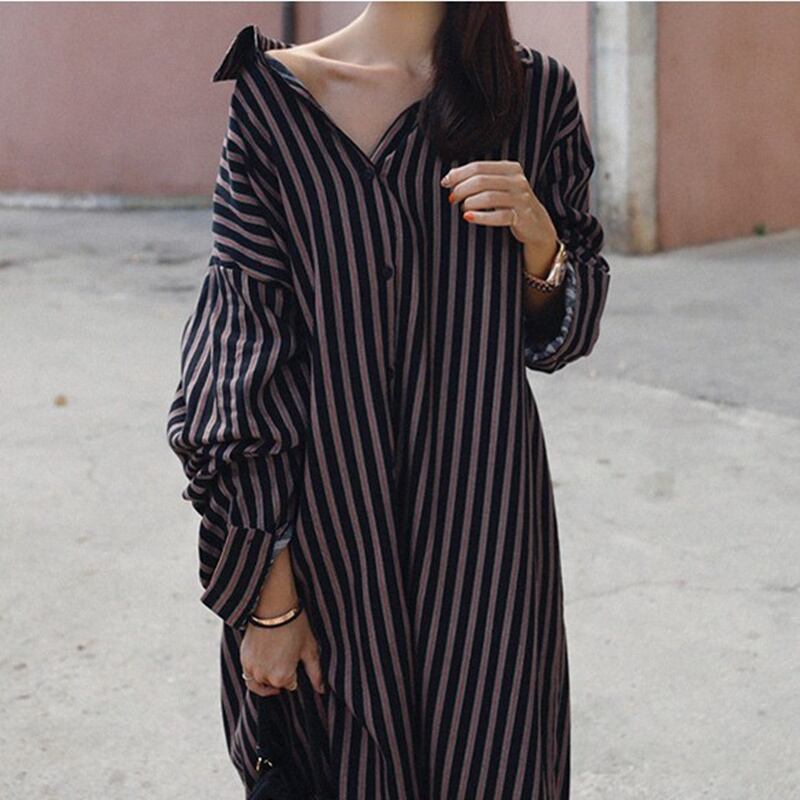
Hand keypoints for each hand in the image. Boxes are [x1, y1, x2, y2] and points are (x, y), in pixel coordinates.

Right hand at [240, 607, 325, 696]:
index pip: (291, 685)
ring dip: (267, 676)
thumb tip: (322, 690)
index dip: (294, 672)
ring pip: (260, 682)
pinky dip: (255, 672)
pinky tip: (264, 659)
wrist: (274, 605)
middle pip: (275, 685)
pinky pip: (248, 675)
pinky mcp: (243, 658)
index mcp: (282, 677)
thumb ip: (315, 673)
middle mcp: (264, 676)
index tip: (295, 657)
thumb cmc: (295, 625)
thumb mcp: (309, 648)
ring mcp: (251, 668)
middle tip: (286, 653)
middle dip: (281, 673)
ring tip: (275, 659)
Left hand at [440, 160, 557, 250]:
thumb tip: (449, 177)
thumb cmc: (511, 204)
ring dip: (470, 203)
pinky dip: (481, 217)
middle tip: (452, 199)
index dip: (458, 174)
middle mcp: (517, 180)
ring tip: (462, 209)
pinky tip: (468, 217)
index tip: (445, 183)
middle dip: (462, 189)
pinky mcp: (522, 216)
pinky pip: (499, 216)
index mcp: (510, 168)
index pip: (478, 166)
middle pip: (481, 180)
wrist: (536, 225)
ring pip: (489, 197)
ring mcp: (521, 198)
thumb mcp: (499, 187)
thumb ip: (479, 179)